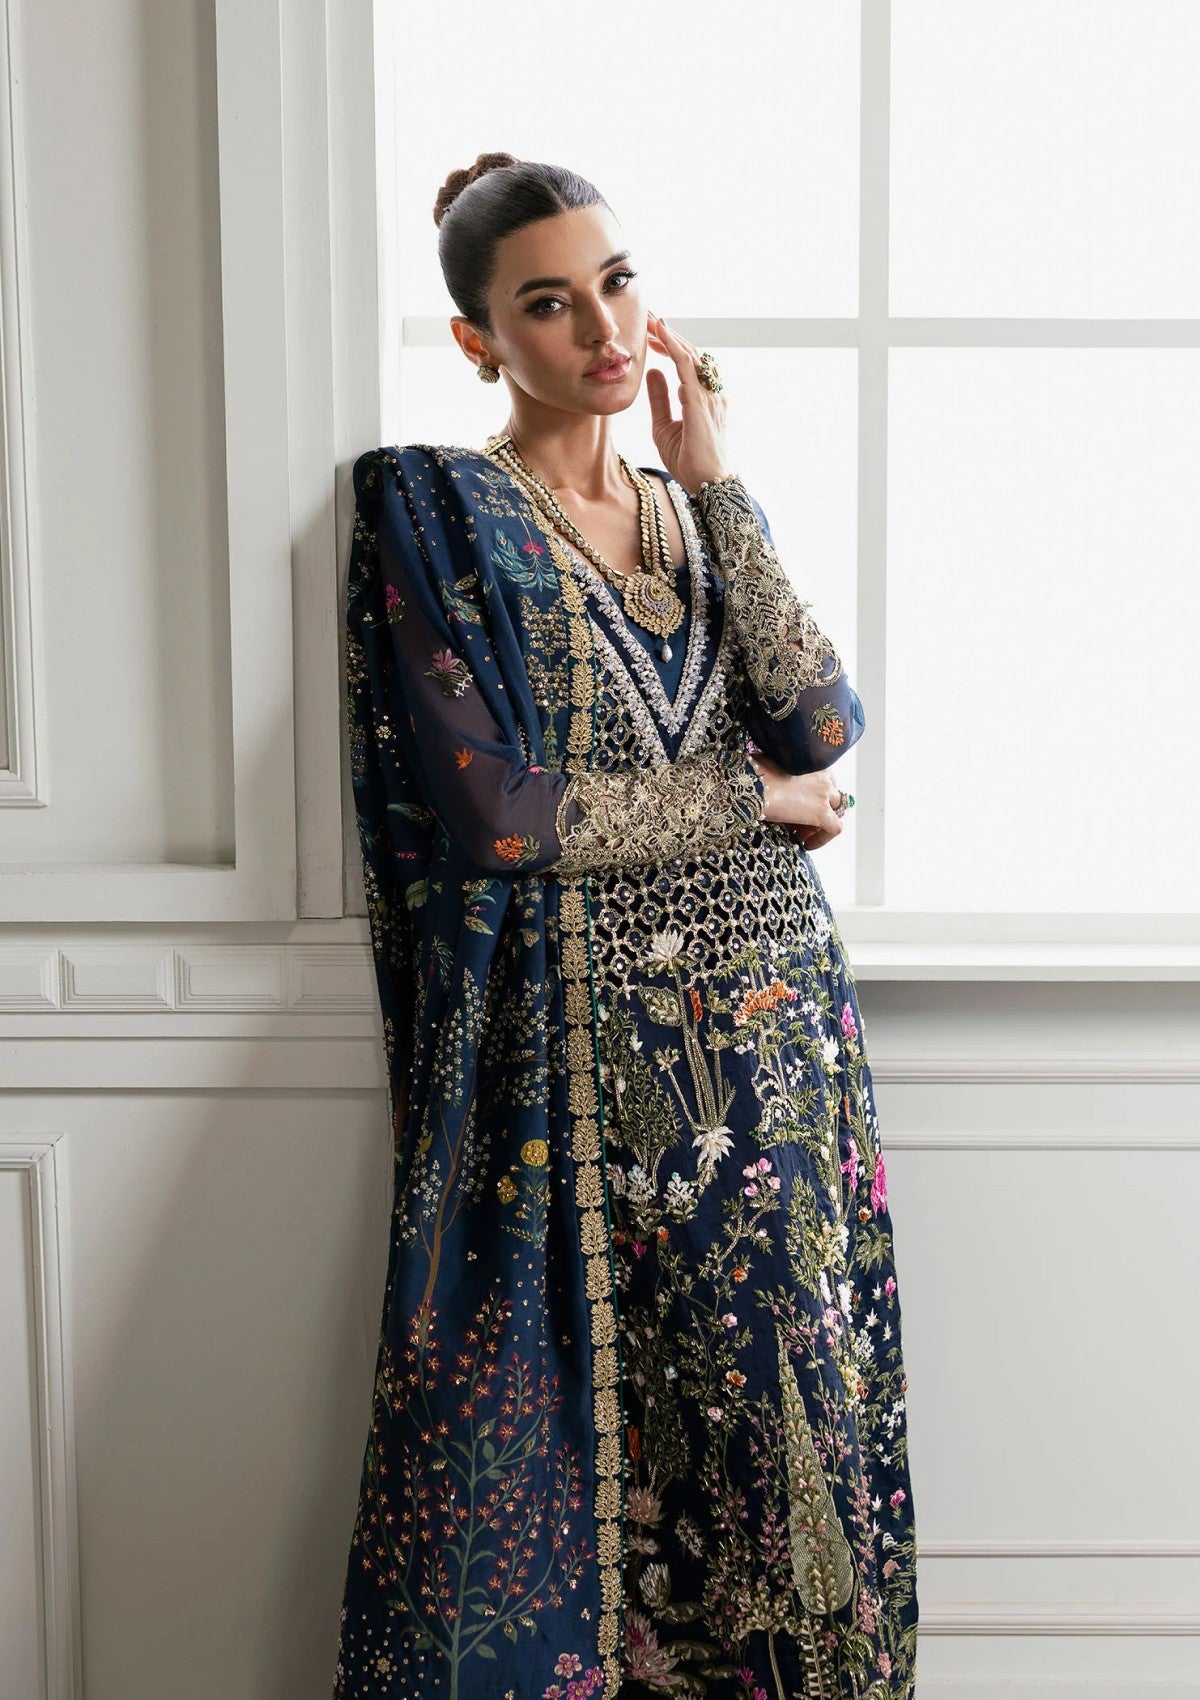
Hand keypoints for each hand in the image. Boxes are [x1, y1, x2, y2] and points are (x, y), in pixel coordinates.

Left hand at [645, 312, 731, 495]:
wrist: (706, 484)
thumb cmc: (689, 461)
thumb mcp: (664, 426)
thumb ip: (659, 398)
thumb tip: (651, 372)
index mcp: (704, 397)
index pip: (688, 363)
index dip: (670, 344)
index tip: (652, 332)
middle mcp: (711, 392)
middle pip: (690, 353)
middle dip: (668, 334)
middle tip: (648, 316)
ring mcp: (710, 396)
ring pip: (691, 355)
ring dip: (670, 335)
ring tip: (652, 319)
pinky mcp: (702, 402)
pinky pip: (689, 368)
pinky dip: (675, 348)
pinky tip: (662, 335)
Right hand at [748, 748, 849, 850]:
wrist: (751, 785)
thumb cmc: (753, 773)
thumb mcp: (771, 767)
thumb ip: (780, 775)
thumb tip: (771, 783)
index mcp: (813, 763)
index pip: (825, 782)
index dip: (814, 796)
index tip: (798, 806)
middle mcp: (824, 777)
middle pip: (832, 799)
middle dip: (818, 811)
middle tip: (799, 823)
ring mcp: (825, 796)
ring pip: (836, 814)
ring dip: (820, 825)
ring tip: (800, 834)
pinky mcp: (822, 814)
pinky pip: (834, 829)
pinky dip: (823, 839)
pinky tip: (806, 844)